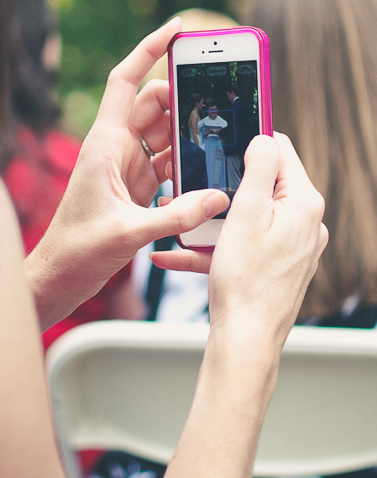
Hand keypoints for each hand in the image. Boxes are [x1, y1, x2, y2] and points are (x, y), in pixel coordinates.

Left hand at [26, 17, 229, 329]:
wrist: (60, 276)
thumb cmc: (78, 251)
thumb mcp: (129, 232)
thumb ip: (177, 214)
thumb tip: (220, 196)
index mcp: (105, 143)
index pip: (127, 80)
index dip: (149, 49)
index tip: (179, 29)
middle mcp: (115, 148)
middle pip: (154, 103)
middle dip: (184, 97)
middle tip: (220, 98)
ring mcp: (126, 167)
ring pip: (163, 133)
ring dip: (188, 131)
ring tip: (222, 131)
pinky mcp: (134, 187)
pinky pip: (166, 162)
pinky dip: (185, 161)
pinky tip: (207, 167)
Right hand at [152, 133, 327, 347]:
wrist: (245, 340)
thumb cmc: (246, 282)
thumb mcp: (246, 213)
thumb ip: (258, 168)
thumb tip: (264, 137)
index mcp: (303, 204)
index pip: (282, 152)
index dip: (251, 142)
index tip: (224, 138)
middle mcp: (303, 225)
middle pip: (259, 187)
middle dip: (222, 188)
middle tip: (191, 187)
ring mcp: (289, 248)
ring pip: (244, 220)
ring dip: (209, 222)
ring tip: (177, 225)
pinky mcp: (273, 268)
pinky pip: (240, 248)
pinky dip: (211, 249)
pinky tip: (174, 256)